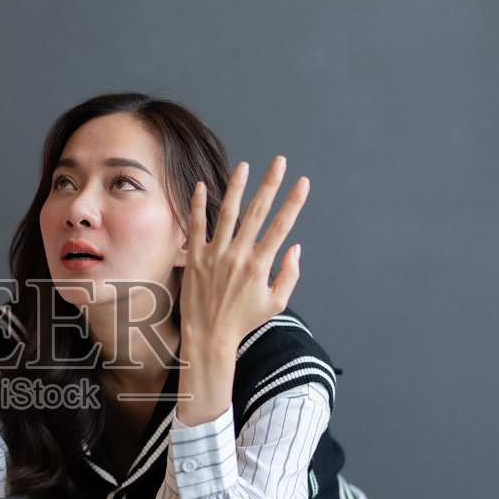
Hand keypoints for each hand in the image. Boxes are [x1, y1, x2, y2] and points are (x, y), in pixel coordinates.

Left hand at [180, 157, 307, 358]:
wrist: (209, 337)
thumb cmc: (243, 321)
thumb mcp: (276, 303)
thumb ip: (289, 275)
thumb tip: (295, 247)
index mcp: (261, 266)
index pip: (282, 226)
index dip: (294, 202)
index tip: (303, 182)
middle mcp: (239, 256)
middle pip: (258, 212)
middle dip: (271, 183)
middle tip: (279, 161)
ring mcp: (215, 255)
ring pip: (228, 213)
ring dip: (238, 187)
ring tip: (245, 166)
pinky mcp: (195, 258)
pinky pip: (196, 226)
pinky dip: (198, 205)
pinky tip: (202, 185)